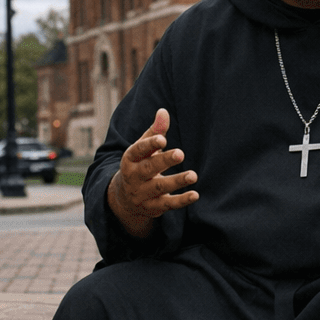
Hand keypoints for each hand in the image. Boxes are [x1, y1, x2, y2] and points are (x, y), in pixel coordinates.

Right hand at [106, 109, 198, 237]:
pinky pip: (168, 204)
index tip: (163, 139)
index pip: (137, 150)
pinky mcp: (153, 207)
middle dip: (164, 161)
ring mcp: (142, 194)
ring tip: (193, 175)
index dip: (149, 145)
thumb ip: (155, 131)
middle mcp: (134, 177)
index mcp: (130, 159)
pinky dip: (181, 200)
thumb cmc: (140, 165)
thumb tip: (163, 111)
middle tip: (180, 153)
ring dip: (176, 181)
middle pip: (148, 168)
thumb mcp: (143, 148)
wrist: (125, 198)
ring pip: (159, 187)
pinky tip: (195, 194)